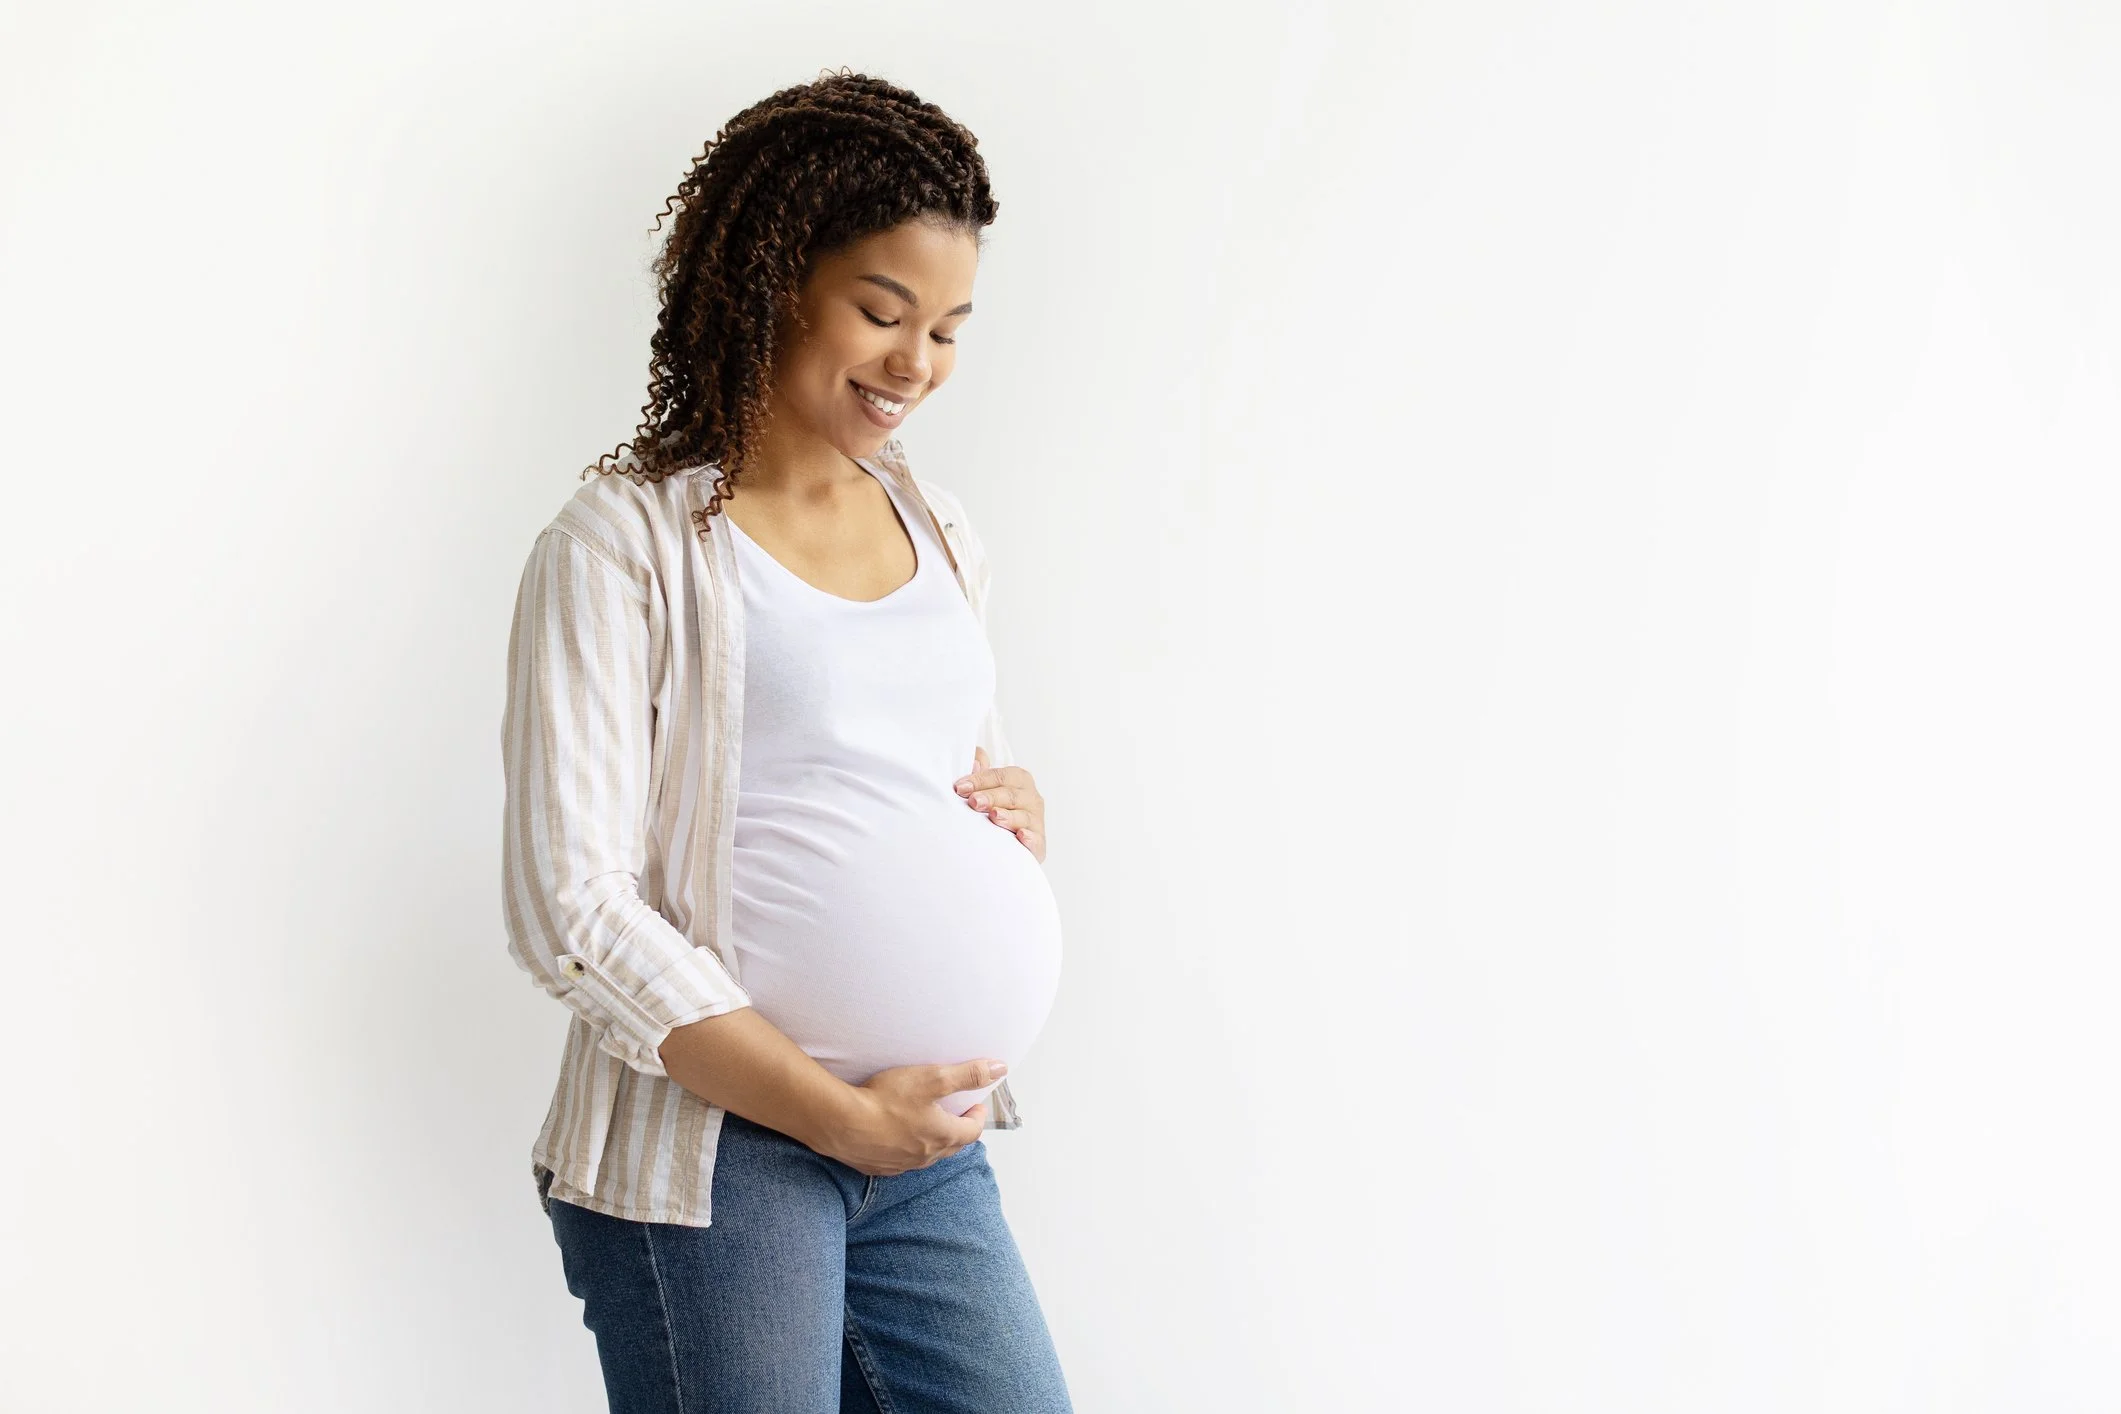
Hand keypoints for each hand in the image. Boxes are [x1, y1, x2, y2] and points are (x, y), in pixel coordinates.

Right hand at [819, 1059, 1005, 1176]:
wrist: (840, 1122)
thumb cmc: (886, 1100)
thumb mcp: (933, 1078)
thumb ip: (968, 1074)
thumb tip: (1000, 1068)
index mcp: (943, 1136)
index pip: (972, 1131)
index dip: (977, 1116)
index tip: (976, 1104)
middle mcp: (925, 1157)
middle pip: (951, 1146)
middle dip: (958, 1130)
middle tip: (956, 1114)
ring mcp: (901, 1165)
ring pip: (926, 1155)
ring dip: (932, 1141)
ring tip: (926, 1123)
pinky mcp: (878, 1167)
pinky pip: (900, 1161)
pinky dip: (905, 1149)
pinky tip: (895, 1137)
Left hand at [954, 747, 1045, 862]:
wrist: (1007, 841)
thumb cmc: (994, 806)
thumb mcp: (985, 785)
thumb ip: (979, 770)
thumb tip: (976, 761)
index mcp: (1019, 779)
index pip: (999, 776)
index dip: (979, 781)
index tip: (959, 788)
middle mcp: (1031, 797)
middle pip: (1010, 795)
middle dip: (991, 798)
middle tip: (973, 802)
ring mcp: (1036, 820)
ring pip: (1023, 816)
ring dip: (1009, 816)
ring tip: (994, 816)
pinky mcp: (1038, 843)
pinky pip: (1036, 840)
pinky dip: (1030, 838)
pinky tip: (1021, 836)